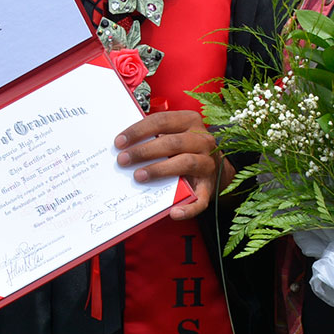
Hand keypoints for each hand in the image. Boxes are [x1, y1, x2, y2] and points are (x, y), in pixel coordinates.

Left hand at [113, 110, 231, 220]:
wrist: (214, 170)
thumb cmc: (185, 149)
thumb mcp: (173, 134)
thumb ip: (154, 136)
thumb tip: (124, 145)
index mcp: (190, 122)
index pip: (162, 121)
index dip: (139, 131)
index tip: (119, 142)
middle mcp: (202, 141)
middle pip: (173, 142)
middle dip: (144, 151)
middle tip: (123, 160)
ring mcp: (208, 164)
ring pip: (186, 163)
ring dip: (159, 170)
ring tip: (138, 176)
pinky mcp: (209, 187)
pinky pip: (200, 199)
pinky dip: (188, 207)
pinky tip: (174, 212)